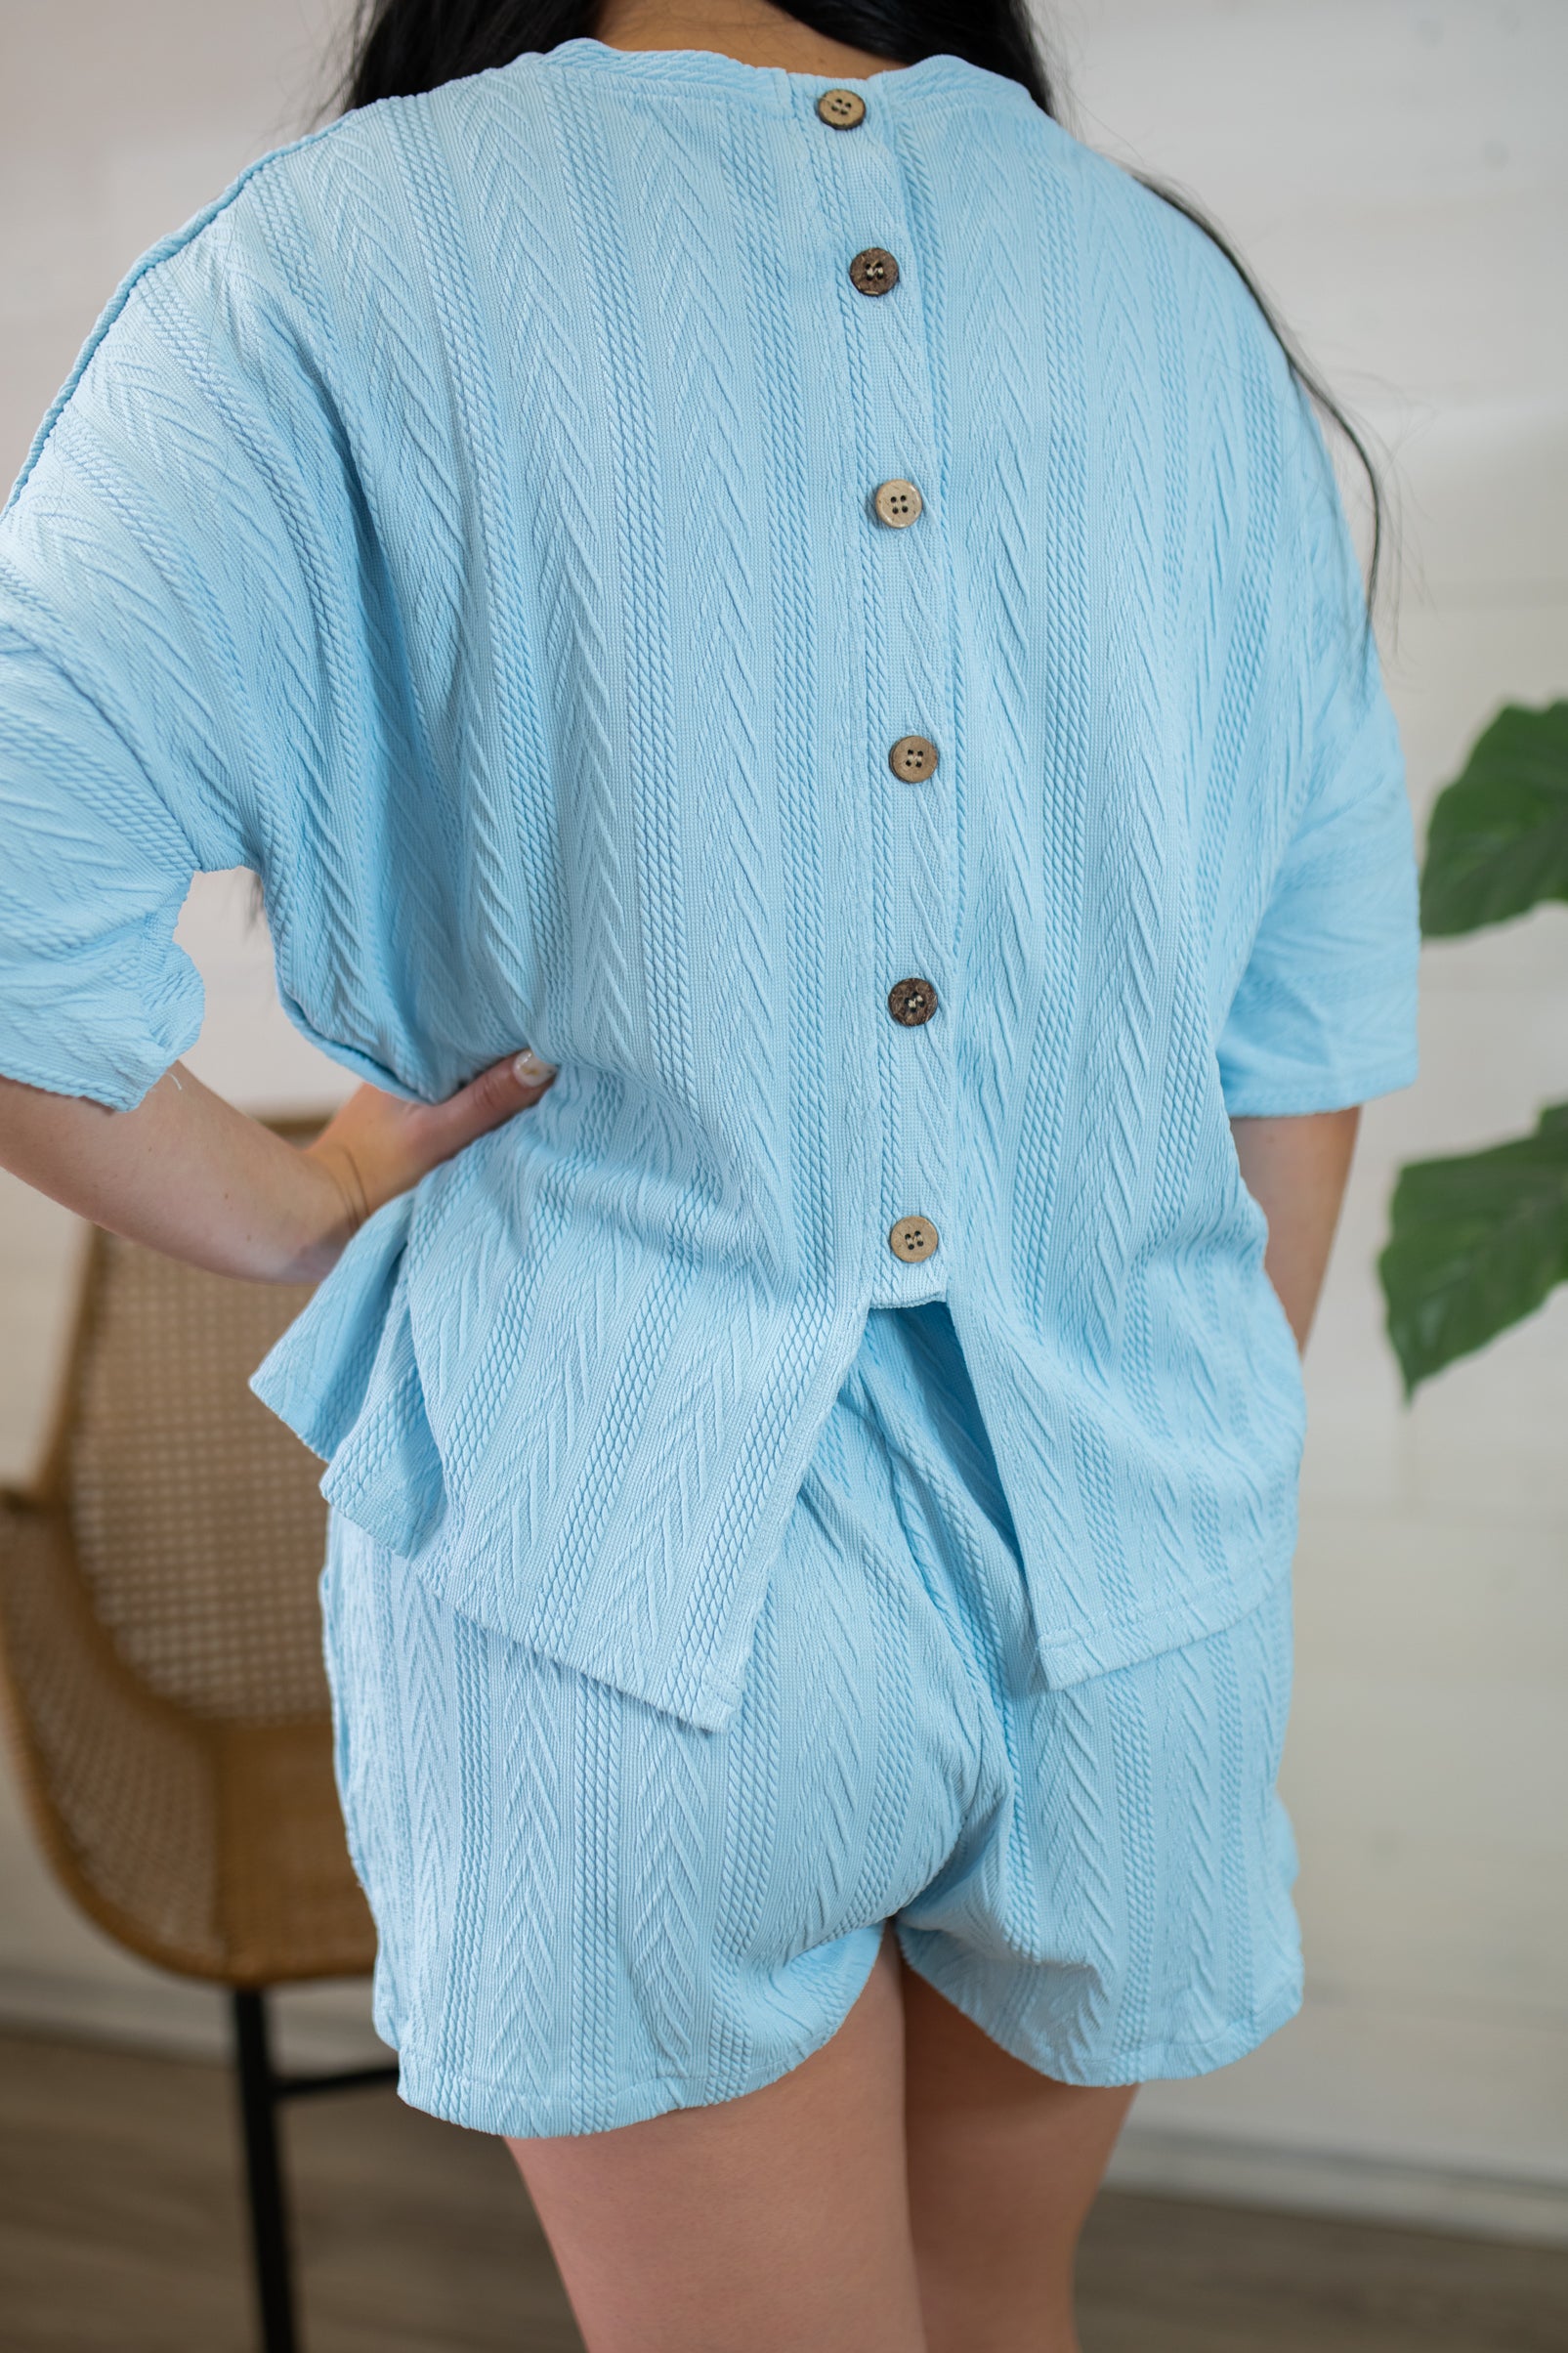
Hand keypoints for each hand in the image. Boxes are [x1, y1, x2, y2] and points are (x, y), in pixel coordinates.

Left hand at [302, 1050, 556, 1258]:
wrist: (319, 1221)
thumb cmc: (371, 1177)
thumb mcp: (438, 1136)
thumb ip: (490, 1101)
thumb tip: (546, 1061)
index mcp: (415, 1053)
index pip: (481, 1028)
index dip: (521, 1029)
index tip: (560, 1031)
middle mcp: (416, 1068)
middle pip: (483, 1053)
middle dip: (520, 1056)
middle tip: (565, 1057)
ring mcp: (419, 1098)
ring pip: (478, 1082)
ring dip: (507, 1086)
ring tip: (550, 1083)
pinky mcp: (422, 1128)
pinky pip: (470, 1109)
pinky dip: (491, 1112)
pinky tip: (516, 1118)